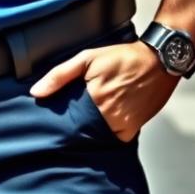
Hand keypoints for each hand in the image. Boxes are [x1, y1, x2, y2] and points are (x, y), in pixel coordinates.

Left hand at [29, 40, 177, 140]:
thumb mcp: (86, 59)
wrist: (158, 61)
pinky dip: (108, 130)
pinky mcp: (135, 128)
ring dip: (91, 128)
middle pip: (83, 130)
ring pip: (99, 134)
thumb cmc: (121, 57)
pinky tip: (103, 117)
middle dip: (75, 125)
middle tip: (70, 116)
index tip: (53, 121)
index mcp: (95, 100)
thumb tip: (36, 92)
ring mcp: (125, 125)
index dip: (61, 121)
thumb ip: (59, 75)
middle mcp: (111, 117)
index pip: (69, 121)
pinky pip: (116, 136)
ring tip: (86, 115)